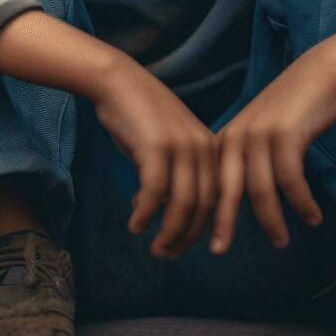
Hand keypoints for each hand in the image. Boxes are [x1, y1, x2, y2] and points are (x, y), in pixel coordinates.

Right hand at [91, 56, 218, 259]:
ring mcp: (181, 146)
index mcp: (210, 147)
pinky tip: (135, 224)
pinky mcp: (157, 146)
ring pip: (182, 204)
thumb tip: (162, 210)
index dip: (208, 228)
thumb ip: (175, 173)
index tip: (193, 249)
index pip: (218, 198)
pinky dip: (146, 214)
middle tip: (168, 254)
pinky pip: (155, 192)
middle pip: (203, 206)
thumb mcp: (166, 143)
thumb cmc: (137, 114)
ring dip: (169, 232)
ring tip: (155, 248)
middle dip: (187, 237)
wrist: (116, 80)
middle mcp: (202, 147)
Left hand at [210, 56, 335, 253]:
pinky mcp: (284, 135)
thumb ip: (242, 162)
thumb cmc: (290, 112)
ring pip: (260, 191)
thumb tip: (230, 199)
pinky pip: (290, 180)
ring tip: (281, 242)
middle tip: (219, 252)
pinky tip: (312, 218)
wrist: (318, 75)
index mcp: (224, 141)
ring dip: (272, 221)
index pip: (210, 186)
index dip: (205, 215)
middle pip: (224, 191)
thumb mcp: (257, 135)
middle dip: (221, 224)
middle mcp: (235, 138)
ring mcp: (258, 136)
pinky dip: (301, 203)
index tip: (202, 240)